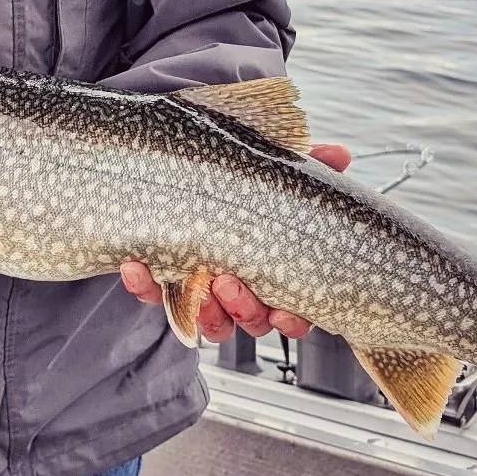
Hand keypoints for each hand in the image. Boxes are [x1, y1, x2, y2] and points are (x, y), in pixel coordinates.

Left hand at [120, 142, 350, 340]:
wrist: (180, 166)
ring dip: (201, 308)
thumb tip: (340, 154)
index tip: (284, 311)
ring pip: (208, 320)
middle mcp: (243, 290)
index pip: (293, 312)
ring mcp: (203, 288)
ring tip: (195, 279)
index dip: (291, 319)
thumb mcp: (275, 166)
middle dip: (242, 309)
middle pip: (251, 321)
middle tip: (229, 282)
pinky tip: (136, 264)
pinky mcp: (163, 279)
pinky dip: (144, 285)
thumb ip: (305, 164)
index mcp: (278, 273)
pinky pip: (154, 295)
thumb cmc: (244, 176)